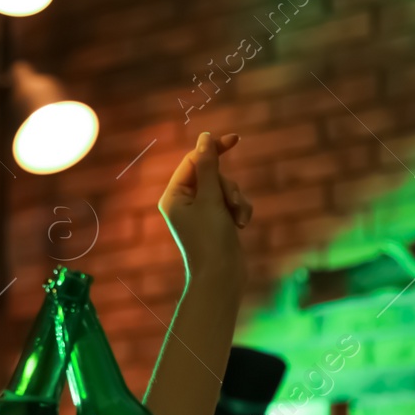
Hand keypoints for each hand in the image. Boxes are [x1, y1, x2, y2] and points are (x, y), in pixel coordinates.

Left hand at [159, 131, 250, 276]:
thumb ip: (208, 167)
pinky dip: (239, 211)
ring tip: (237, 219)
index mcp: (174, 195)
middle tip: (230, 202)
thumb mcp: (211, 198)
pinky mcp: (217, 221)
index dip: (213, 150)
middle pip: (212, 174)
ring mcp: (201, 212)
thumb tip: (205, 138)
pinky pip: (233, 203)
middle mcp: (184, 202)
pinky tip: (240, 226)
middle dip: (227, 186)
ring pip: (226, 189)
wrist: (221, 276)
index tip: (234, 139)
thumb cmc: (210, 239)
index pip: (193, 161)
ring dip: (236, 200)